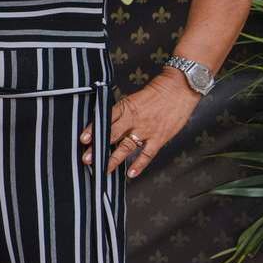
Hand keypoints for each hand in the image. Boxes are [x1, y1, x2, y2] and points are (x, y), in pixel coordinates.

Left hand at [79, 71, 200, 177]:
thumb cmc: (156, 93)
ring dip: (114, 159)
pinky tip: (131, 173)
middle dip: (98, 148)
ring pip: (126, 147)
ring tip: (103, 169)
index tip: (83, 139)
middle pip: (112, 135)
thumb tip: (106, 122)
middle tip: (87, 158)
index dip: (93, 130)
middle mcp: (134, 119)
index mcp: (125, 107)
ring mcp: (146, 130)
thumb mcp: (133, 98)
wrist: (179, 89)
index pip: (105, 119)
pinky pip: (147, 153)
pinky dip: (139, 164)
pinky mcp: (159, 138)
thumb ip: (121, 112)